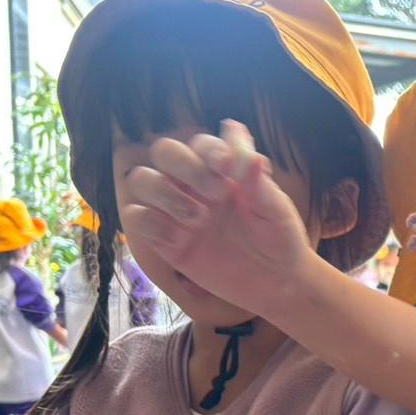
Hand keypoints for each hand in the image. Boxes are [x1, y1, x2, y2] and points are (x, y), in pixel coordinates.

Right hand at [118, 121, 317, 317]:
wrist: (276, 284)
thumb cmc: (279, 240)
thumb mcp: (275, 209)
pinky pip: (135, 217)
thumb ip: (255, 177)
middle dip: (184, 166)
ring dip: (165, 194)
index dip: (208, 149)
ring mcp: (176, 210)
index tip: (226, 166)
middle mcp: (193, 184)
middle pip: (164, 151)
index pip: (201, 144)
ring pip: (141, 180)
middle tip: (216, 194)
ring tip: (200, 220)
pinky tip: (181, 240)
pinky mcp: (164, 239)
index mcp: (222, 171)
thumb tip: (235, 130)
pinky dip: (151, 224)